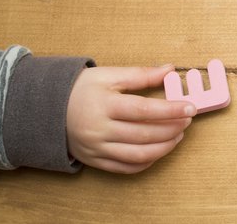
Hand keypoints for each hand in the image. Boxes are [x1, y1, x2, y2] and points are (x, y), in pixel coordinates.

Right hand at [66, 64, 195, 173]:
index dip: (170, 110)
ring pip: (138, 155)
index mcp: (104, 105)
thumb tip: (169, 70)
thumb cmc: (80, 89)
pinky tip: (160, 149)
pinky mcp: (95, 161)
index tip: (190, 108)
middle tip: (188, 120)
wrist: (45, 108)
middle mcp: (99, 130)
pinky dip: (147, 161)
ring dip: (164, 147)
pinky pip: (126, 167)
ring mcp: (97, 148)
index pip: (144, 110)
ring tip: (178, 135)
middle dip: (172, 129)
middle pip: (144, 135)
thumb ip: (140, 74)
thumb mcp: (108, 75)